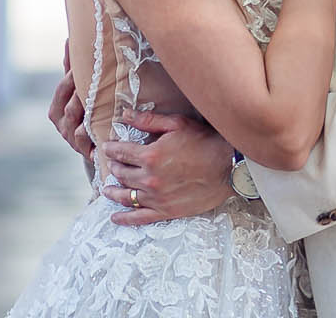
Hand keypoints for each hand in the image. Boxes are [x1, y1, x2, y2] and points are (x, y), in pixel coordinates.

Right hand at [48, 44, 93, 161]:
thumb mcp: (80, 89)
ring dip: (86, 112)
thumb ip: (72, 68)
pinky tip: (97, 127)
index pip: (62, 89)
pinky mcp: (85, 151)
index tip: (83, 66)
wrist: (99, 144)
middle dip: (81, 93)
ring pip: (74, 124)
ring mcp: (72, 139)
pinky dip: (87, 134)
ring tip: (97, 101)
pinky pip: (84, 141)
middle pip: (69, 106)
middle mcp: (62, 125)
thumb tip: (70, 38)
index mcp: (57, 109)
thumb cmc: (89, 111)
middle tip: (95, 80)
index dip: (72, 77)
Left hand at [98, 111, 236, 225]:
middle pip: (122, 174)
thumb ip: (148, 120)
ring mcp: (157, 197)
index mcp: (151, 155)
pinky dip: (125, 219)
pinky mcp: (167, 211)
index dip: (112, 149)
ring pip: (127, 196)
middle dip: (114, 167)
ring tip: (107, 189)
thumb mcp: (177, 124)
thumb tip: (125, 116)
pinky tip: (115, 217)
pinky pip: (140, 218)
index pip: (121, 152)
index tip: (107, 148)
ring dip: (113, 192)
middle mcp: (150, 178)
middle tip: (112, 164)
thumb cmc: (205, 141)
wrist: (229, 167)